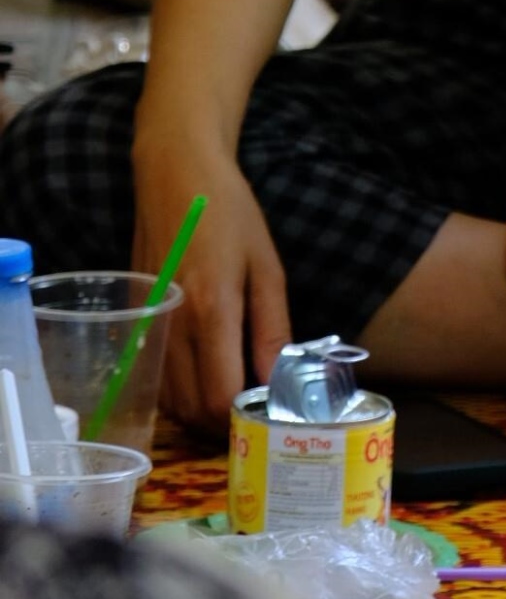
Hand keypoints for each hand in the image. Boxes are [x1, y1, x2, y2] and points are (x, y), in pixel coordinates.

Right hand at [132, 150, 289, 431]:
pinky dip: (178, 394)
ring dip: (199, 412)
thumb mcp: (267, 268)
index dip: (245, 416)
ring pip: (169, 401)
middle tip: (254, 411)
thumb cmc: (231, 214)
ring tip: (233, 396)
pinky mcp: (133, 323)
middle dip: (225, 423)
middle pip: (192, 409)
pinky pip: (153, 379)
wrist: (175, 175)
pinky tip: (204, 377)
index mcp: (211, 310)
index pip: (220, 396)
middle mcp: (172, 327)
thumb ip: (273, 329)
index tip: (269, 412)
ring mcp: (147, 326)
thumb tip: (279, 382)